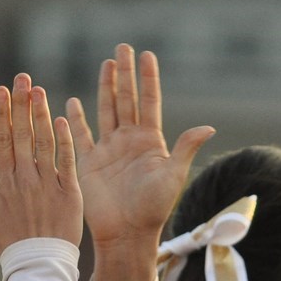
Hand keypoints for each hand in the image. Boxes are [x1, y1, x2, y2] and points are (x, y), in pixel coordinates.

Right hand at [0, 73, 82, 255]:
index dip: (2, 113)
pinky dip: (64, 141)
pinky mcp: (69, 193)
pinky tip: (62, 119)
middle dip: (21, 104)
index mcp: (5, 182)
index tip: (1, 90)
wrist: (39, 266)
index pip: (2, 139)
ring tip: (39, 91)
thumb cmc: (12, 241)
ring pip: (44, 143)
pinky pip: (66, 163)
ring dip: (41, 115)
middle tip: (22, 78)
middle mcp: (25, 179)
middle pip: (23, 135)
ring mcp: (48, 185)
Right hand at [65, 44, 213, 280]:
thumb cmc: (153, 208)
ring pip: (106, 110)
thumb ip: (185, 148)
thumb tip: (208, 127)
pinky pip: (81, 135)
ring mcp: (109, 150)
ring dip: (105, 87)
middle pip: (127, 99)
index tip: (147, 54)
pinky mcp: (89, 162)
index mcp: (150, 141)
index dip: (147, 78)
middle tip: (123, 47)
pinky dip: (76, 119)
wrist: (127, 232)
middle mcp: (129, 141)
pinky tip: (72, 101)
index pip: (149, 101)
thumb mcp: (173, 176)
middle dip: (125, 74)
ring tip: (107, 63)